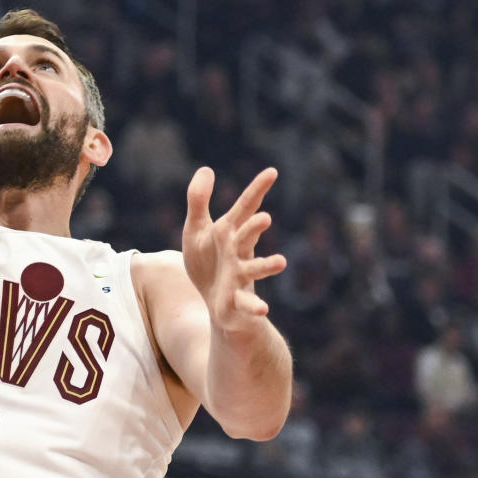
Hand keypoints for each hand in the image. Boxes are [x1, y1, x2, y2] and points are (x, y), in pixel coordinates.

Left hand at [182, 166, 285, 332]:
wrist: (214, 302)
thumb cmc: (208, 262)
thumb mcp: (196, 230)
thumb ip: (198, 200)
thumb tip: (207, 169)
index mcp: (229, 232)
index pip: (244, 207)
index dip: (257, 190)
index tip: (272, 171)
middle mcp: (238, 252)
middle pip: (247, 237)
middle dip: (254, 228)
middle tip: (265, 218)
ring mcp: (239, 277)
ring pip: (254, 269)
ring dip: (266, 266)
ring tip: (281, 262)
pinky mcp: (235, 300)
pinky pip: (246, 303)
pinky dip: (254, 306)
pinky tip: (263, 309)